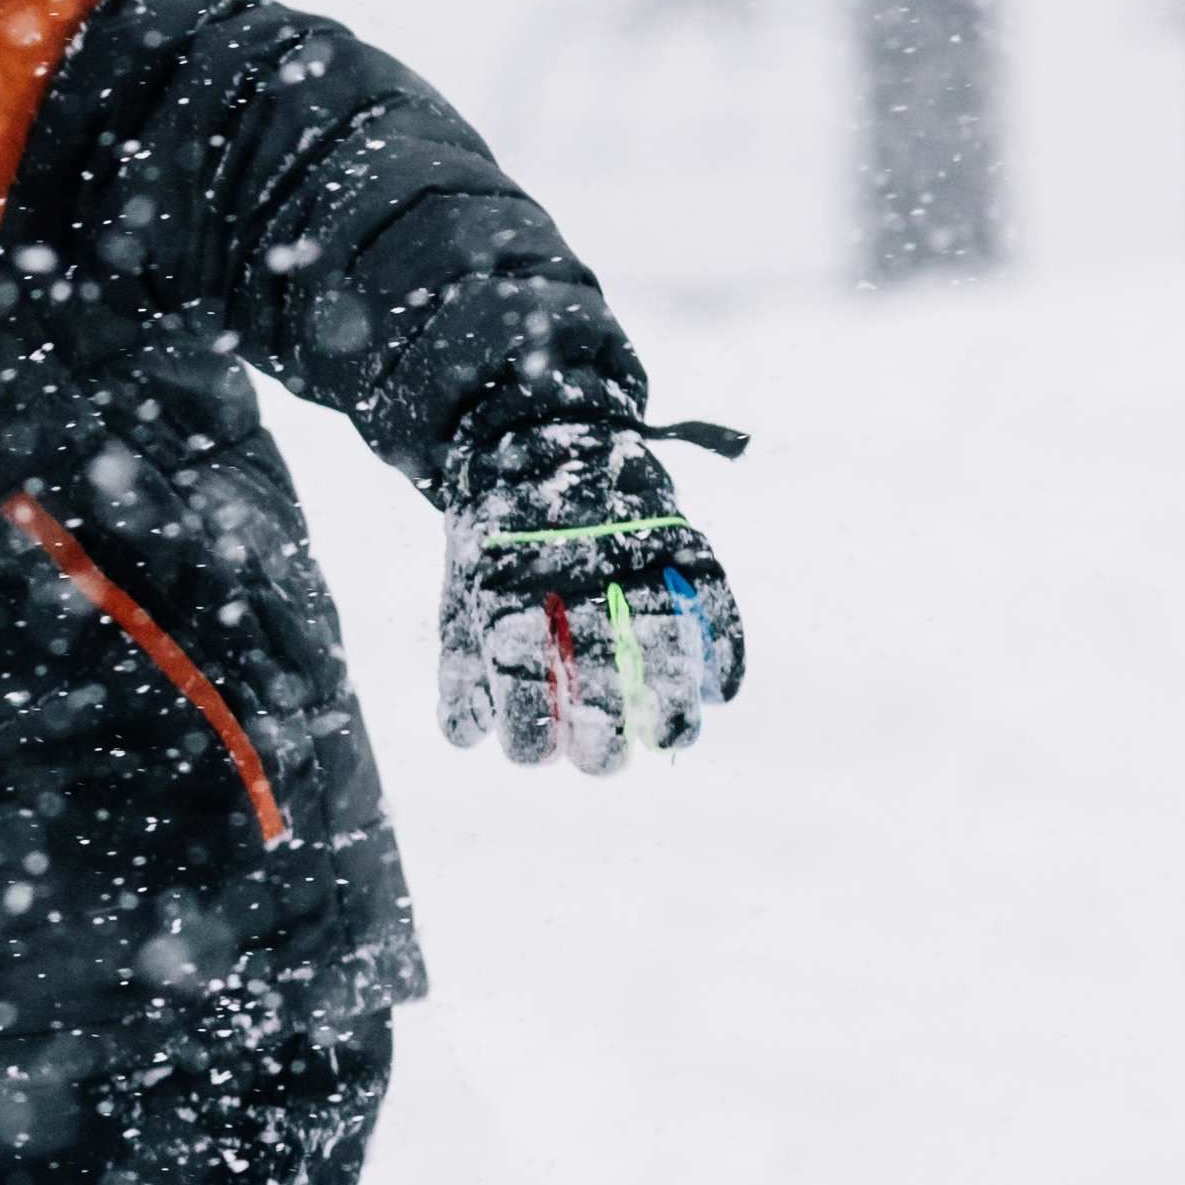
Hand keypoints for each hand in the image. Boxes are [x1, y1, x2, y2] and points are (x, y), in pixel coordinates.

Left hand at [436, 427, 742, 772]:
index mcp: (508, 580)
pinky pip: (708, 588)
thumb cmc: (493, 525)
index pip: (518, 663)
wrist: (530, 421)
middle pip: (595, 658)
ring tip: (674, 739)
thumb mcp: (460, 582)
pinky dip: (724, 641)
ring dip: (670, 697)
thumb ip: (461, 659)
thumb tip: (465, 735)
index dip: (527, 720)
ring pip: (658, 631)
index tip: (535, 755)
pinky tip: (722, 690)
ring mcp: (627, 547)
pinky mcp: (672, 531)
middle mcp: (571, 566)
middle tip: (603, 762)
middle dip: (599, 725)